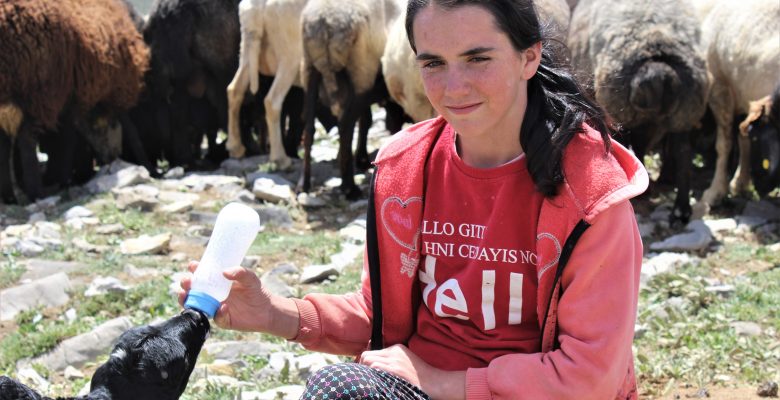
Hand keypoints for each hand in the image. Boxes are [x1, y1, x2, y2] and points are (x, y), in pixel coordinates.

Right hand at [178, 261, 298, 337]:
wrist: (267, 310)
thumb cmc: (256, 291)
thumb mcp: (250, 277)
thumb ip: (240, 272)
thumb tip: (225, 272)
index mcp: (216, 282)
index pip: (201, 275)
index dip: (194, 270)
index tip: (193, 266)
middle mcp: (212, 295)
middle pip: (192, 290)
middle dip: (186, 285)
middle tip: (187, 282)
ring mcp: (215, 308)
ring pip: (196, 306)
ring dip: (189, 301)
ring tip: (187, 296)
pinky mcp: (223, 320)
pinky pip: (216, 317)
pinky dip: (218, 313)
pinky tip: (224, 307)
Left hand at [358, 344, 465, 398]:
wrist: (435, 382)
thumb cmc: (420, 378)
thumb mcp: (405, 362)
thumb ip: (392, 360)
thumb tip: (373, 366)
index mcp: (397, 348)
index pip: (371, 352)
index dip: (365, 363)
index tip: (365, 372)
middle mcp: (393, 352)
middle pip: (366, 355)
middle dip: (362, 367)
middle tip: (364, 378)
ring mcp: (394, 360)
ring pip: (367, 360)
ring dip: (365, 371)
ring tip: (369, 381)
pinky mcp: (394, 369)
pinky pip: (374, 367)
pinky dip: (370, 375)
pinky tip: (375, 382)